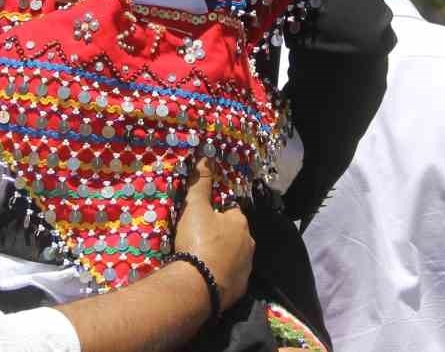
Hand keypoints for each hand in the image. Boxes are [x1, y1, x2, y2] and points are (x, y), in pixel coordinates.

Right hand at [172, 159, 252, 308]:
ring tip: (202, 259)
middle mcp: (249, 244)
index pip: (232, 211)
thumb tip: (205, 156)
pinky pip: (231, 277)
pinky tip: (207, 276)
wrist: (198, 285)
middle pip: (235, 235)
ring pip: (235, 256)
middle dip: (222, 235)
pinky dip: (222, 275)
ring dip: (223, 256)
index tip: (203, 219)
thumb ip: (200, 182)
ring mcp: (246, 269)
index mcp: (240, 223)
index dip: (217, 213)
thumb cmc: (198, 241)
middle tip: (200, 239)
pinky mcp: (240, 289)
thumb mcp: (195, 207)